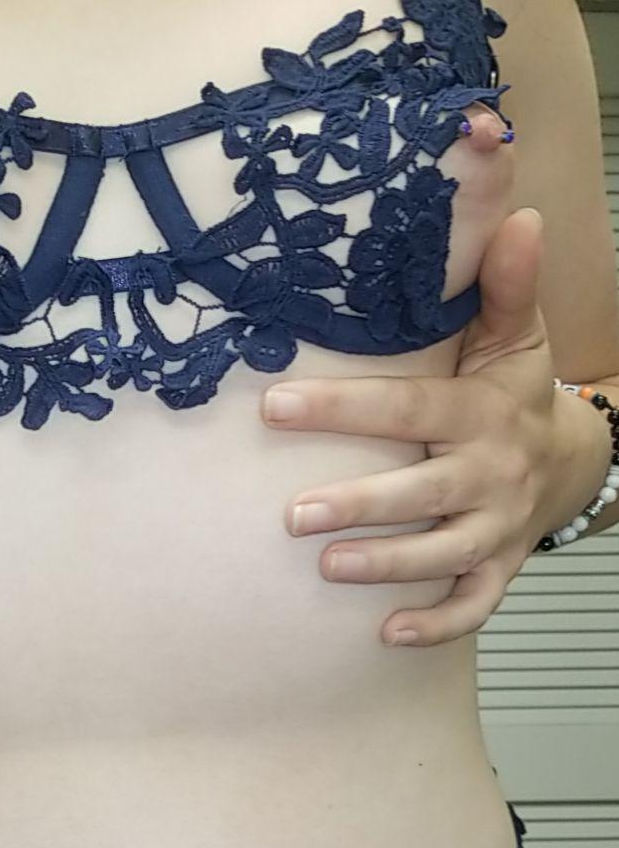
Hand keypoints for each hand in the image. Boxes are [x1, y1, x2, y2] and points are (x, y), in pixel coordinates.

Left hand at [261, 207, 605, 646]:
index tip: (273, 405)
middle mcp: (489, 474)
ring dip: (388, 565)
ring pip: (443, 556)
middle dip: (360, 504)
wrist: (573, 458)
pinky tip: (386, 634)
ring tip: (328, 566)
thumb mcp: (516, 333)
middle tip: (293, 516)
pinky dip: (436, 626)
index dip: (342, 408)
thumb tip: (519, 213)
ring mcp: (496, 527)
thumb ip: (504, 282)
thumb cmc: (516, 388)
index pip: (407, 407)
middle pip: (423, 494)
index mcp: (480, 412)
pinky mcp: (497, 567)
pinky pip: (472, 606)